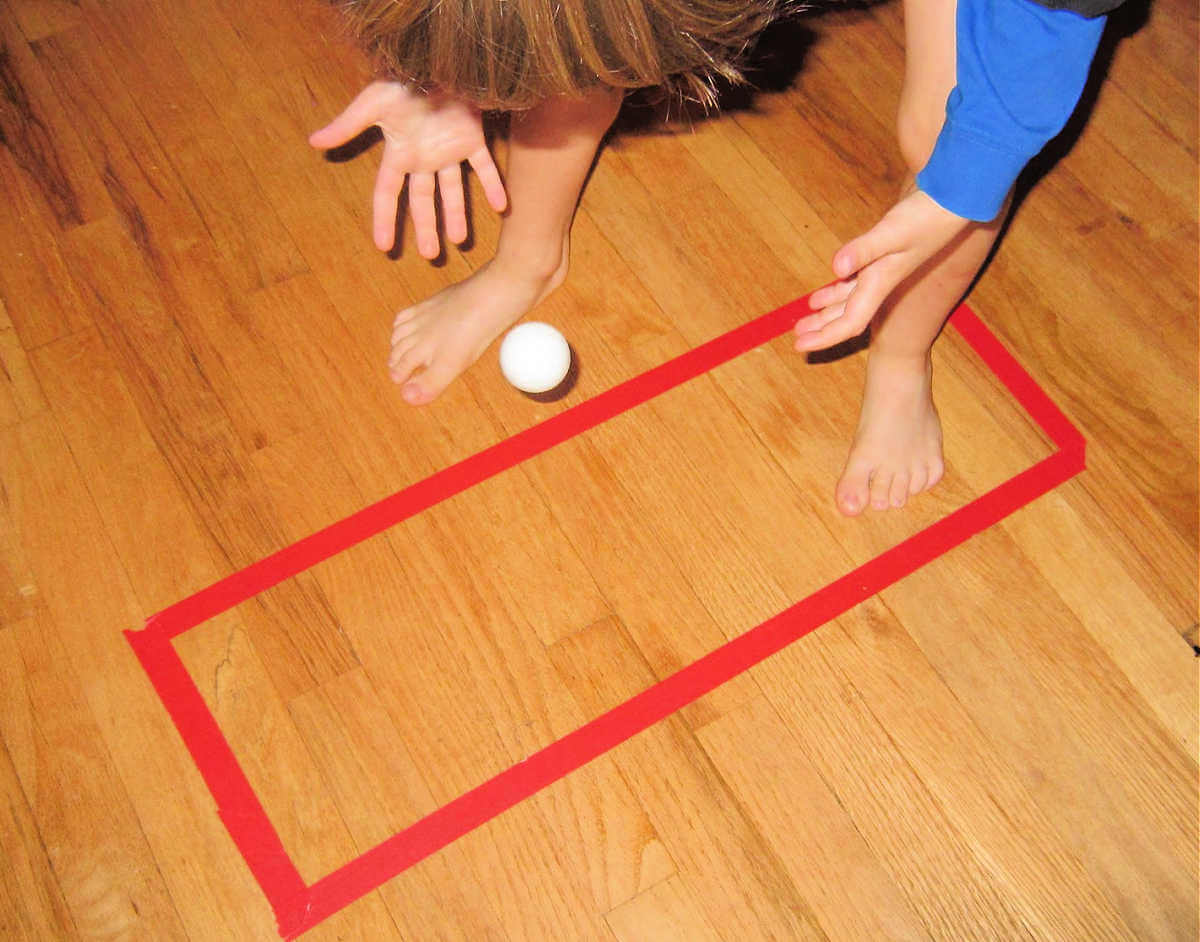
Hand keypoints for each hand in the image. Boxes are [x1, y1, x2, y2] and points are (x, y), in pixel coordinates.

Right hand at [310, 81, 507, 257]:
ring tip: (460, 241)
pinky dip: (493, 185)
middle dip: (426, 228)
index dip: (385, 219)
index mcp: (399, 153)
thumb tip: (313, 142)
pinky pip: (484, 167)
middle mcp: (424, 158)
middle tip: (431, 255)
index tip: (383, 246)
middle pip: (423, 200)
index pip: (388, 194)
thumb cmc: (400, 82)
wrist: (434, 61)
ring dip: (457, 215)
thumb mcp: (371, 104)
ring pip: (453, 190)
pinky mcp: (472, 139)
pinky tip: (500, 206)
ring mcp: (449, 150)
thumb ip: (347, 126)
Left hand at [795, 185, 970, 350]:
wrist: (956, 200)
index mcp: (879, 283)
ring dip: (827, 311)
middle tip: (797, 339)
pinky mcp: (886, 256)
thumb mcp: (892, 233)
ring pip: (849, 300)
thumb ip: (864, 250)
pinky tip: (827, 288)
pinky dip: (839, 290)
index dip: (824, 336)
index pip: (849, 322)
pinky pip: (857, 282)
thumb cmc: (927, 216)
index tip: (800, 346)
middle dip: (822, 329)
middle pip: (846, 316)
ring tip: (804, 320)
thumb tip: (836, 268)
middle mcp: (880, 282)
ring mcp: (883, 271)